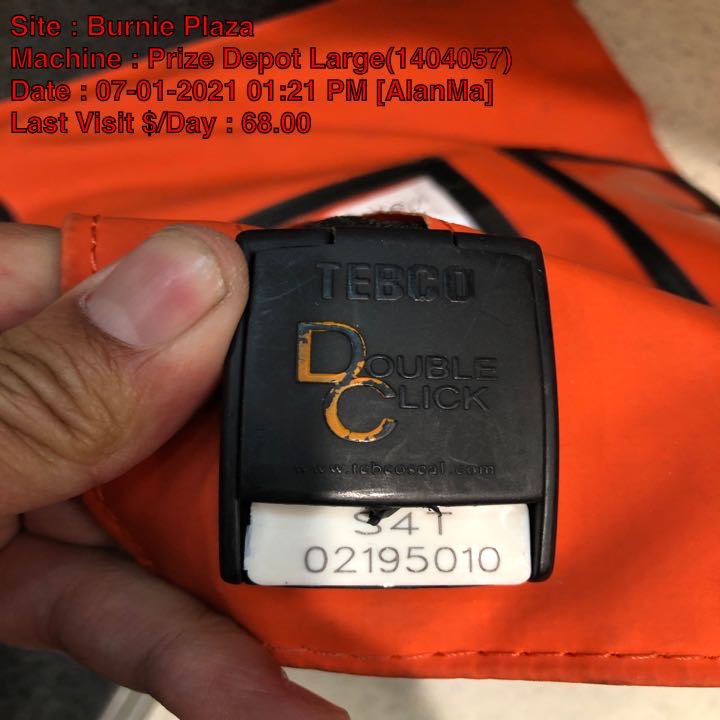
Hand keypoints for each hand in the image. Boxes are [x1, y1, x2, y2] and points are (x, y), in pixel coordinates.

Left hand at [0, 223, 348, 719]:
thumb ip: (33, 388)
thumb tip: (190, 285)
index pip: (120, 268)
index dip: (233, 301)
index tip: (323, 344)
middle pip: (167, 398)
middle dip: (263, 459)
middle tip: (353, 493)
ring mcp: (14, 481)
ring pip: (157, 509)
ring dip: (247, 581)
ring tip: (336, 623)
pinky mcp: (18, 573)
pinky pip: (123, 598)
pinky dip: (196, 651)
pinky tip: (260, 693)